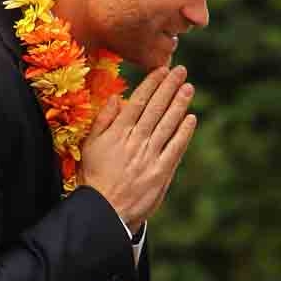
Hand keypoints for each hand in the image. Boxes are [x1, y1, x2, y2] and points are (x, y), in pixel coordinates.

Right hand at [81, 66, 196, 230]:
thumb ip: (102, 121)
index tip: (162, 70)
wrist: (104, 210)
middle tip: (181, 71)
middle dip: (169, 87)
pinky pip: (175, 148)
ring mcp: (150, 155)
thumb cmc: (94, 178)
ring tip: (188, 88)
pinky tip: (191, 119)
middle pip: (156, 108)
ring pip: (168, 124)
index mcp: (118, 132)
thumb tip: (114, 99)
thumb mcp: (90, 146)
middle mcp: (136, 140)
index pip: (138, 102)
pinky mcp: (161, 172)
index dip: (151, 84)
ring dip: (179, 104)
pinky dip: (184, 132)